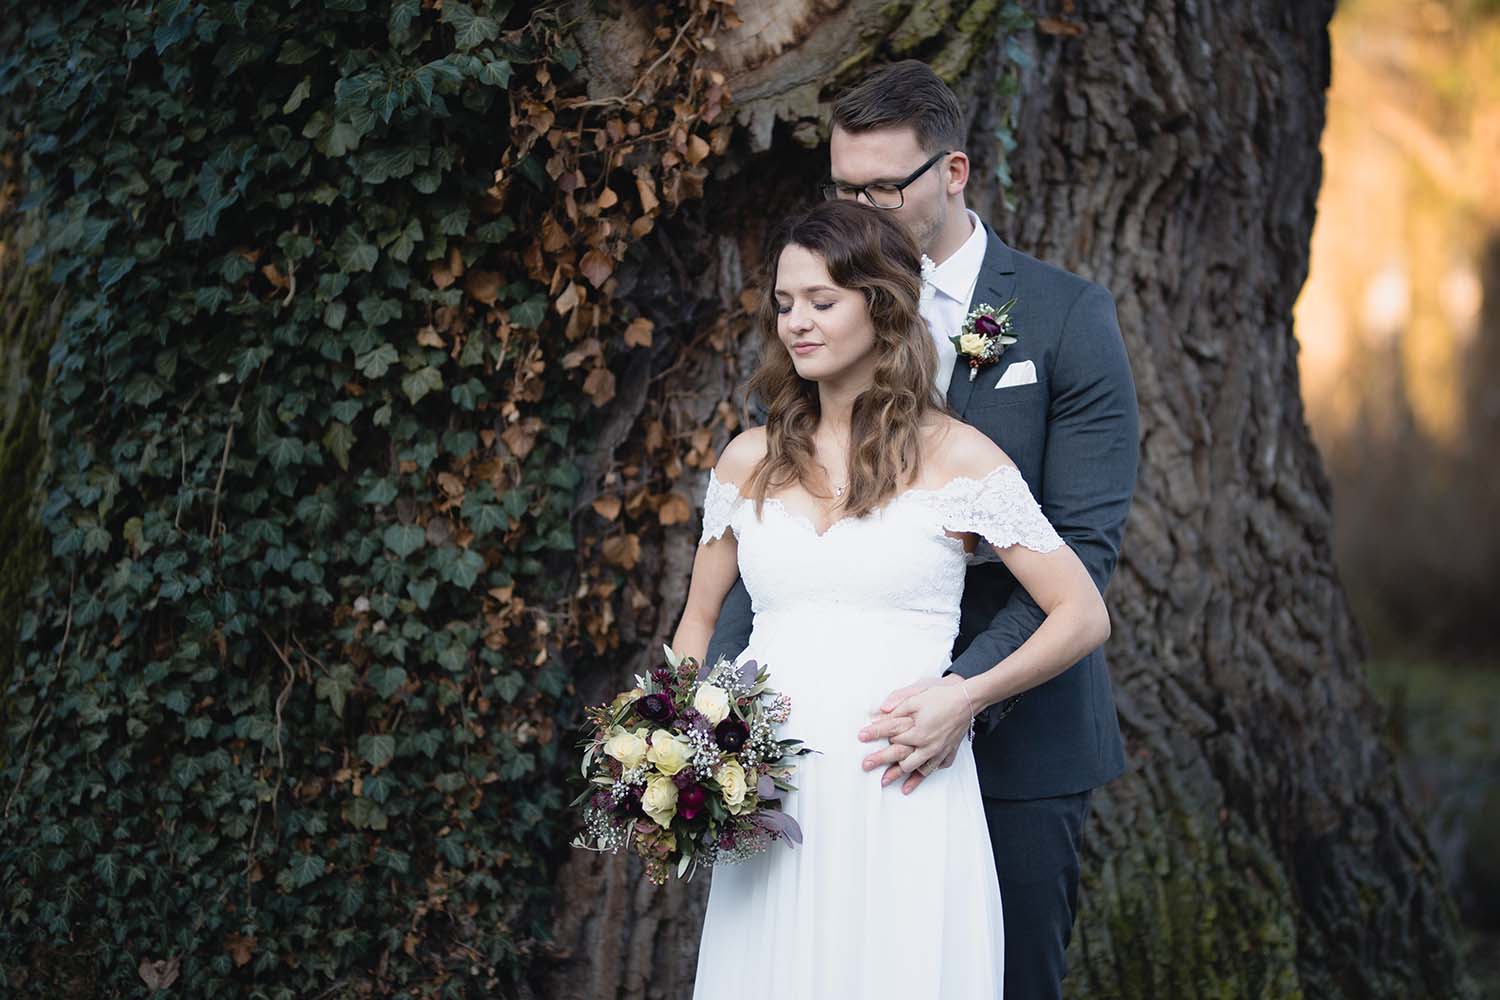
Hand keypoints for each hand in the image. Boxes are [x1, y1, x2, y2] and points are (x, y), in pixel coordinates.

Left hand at [857, 675, 971, 793]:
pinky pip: (933, 769)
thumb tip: (881, 711)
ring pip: (916, 769)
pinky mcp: (947, 753)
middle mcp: (927, 746)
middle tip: (865, 765)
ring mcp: (938, 752)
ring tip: (885, 781)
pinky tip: (911, 783)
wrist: (968, 701)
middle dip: (880, 761)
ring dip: (900, 776)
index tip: (860, 736)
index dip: (875, 734)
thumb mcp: (917, 697)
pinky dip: (921, 777)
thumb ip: (898, 705)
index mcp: (918, 732)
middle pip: (899, 758)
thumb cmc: (942, 698)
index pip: (891, 735)